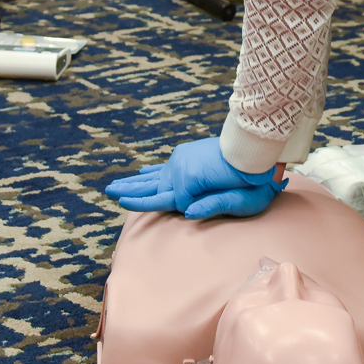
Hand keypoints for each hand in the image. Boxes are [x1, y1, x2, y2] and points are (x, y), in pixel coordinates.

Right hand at [104, 136, 286, 219]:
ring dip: (134, 182)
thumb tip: (188, 213)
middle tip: (108, 191)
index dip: (149, 204)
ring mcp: (182, 161)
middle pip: (150, 185)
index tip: (130, 204)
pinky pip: (164, 167)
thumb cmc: (251, 181)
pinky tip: (140, 173)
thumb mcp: (240, 198)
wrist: (255, 150)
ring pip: (153, 177)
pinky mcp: (188, 157)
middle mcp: (181, 169)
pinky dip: (150, 172)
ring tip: (114, 185)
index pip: (164, 199)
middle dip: (129, 190)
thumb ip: (213, 204)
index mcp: (191, 181)